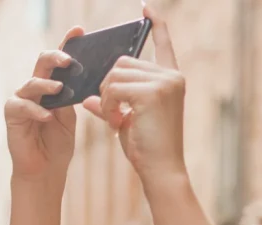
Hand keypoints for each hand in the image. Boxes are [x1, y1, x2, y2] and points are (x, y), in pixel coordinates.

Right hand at [4, 27, 83, 177]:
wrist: (45, 170)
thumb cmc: (58, 144)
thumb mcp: (70, 117)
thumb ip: (72, 98)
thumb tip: (82, 76)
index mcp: (51, 87)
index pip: (58, 61)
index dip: (67, 44)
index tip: (78, 31)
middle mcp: (35, 89)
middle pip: (42, 63)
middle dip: (56, 57)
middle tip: (69, 60)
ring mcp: (22, 99)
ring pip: (32, 82)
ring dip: (47, 85)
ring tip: (60, 89)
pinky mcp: (12, 114)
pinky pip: (22, 105)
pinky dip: (36, 110)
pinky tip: (47, 117)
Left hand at [82, 4, 186, 181]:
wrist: (161, 171)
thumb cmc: (147, 149)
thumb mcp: (126, 121)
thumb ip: (111, 103)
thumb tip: (89, 96)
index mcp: (172, 79)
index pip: (164, 43)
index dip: (156, 24)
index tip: (146, 6)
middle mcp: (172, 76)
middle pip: (123, 62)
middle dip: (109, 86)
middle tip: (113, 114)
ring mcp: (164, 82)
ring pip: (115, 74)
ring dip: (107, 98)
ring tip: (115, 121)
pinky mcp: (152, 92)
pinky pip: (114, 88)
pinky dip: (108, 105)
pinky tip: (115, 123)